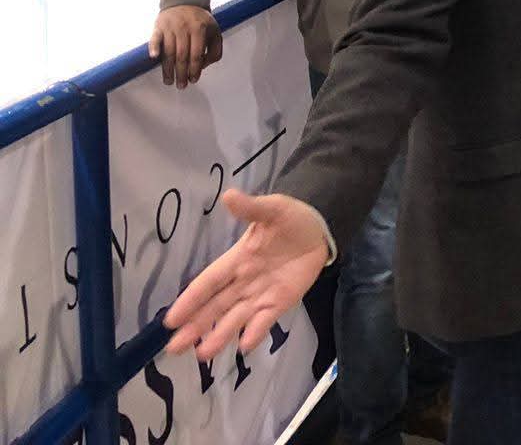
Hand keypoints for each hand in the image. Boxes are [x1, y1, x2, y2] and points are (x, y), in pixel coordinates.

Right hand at [148, 5, 222, 89]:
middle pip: (181, 56)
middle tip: (181, 85)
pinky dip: (154, 47)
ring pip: (168, 51)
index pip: (196, 54)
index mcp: (200, 29)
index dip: (195, 69)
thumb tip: (203, 66)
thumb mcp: (215, 32)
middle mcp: (184, 28)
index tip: (193, 80)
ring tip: (169, 81)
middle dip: (181, 73)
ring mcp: (170, 27)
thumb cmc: (200, 21)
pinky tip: (154, 57)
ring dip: (168, 68)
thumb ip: (214, 50)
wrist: (184, 1)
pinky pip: (155, 38)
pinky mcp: (159, 26)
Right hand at [163, 189, 328, 360]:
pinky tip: (244, 347)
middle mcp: (242, 282)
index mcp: (236, 259)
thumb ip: (251, 208)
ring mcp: (260, 294)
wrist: (320, 228)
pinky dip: (255, 332)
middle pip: (214, 308)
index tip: (170, 319)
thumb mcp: (272, 209)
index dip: (190, 300)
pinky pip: (265, 320)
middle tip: (173, 349)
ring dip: (219, 335)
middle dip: (195, 327)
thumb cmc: (290, 219)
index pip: (208, 282)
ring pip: (235, 318)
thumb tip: (228, 195)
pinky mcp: (280, 302)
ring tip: (203, 355)